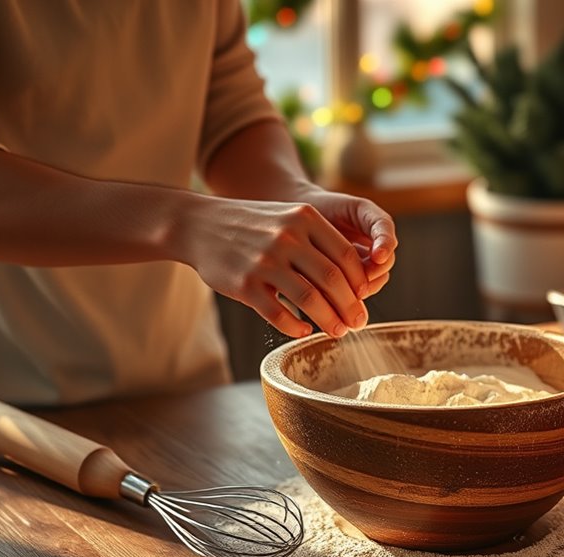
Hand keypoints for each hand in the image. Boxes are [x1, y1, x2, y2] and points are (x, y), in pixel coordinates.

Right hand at [177, 191, 395, 338]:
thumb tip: (355, 283)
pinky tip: (304, 331)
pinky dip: (296, 328)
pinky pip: (279, 315)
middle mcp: (287, 238)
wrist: (199, 225)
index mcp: (305, 218)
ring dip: (329, 321)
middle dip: (351, 307)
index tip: (364, 299)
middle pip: (333, 280)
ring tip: (338, 331)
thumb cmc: (253, 226)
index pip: (346, 255)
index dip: (360, 282)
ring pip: (310, 300)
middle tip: (358, 323)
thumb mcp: (289, 218)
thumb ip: (319, 242)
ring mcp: (265, 261)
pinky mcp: (244, 285)